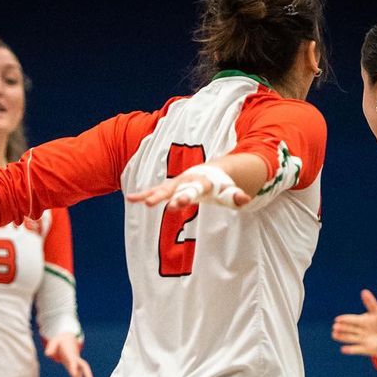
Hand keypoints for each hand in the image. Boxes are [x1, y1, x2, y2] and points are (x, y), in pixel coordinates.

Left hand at [45, 332, 94, 376]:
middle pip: (84, 367)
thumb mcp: (54, 342)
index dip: (73, 367)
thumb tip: (47, 354)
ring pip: (80, 375)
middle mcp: (76, 360)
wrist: (67, 339)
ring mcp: (76, 364)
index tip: (73, 375)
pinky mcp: (74, 367)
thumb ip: (51, 348)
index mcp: (71, 354)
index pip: (73, 361)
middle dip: (87, 375)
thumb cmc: (60, 341)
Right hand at [127, 169, 248, 209]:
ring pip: (161, 189)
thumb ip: (237, 196)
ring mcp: (176, 184)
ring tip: (134, 200)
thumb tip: (246, 199)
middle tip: (151, 203)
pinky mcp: (170, 188)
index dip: (184, 198)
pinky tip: (131, 198)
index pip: (192, 191)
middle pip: (173, 190)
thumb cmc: (221, 185)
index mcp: (200, 183)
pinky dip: (143, 194)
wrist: (212, 171)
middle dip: (162, 196)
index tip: (176, 205)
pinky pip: (155, 191)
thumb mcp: (230, 192)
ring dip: (149, 194)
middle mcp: (185, 181)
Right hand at [332, 290, 376, 355]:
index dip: (345, 319)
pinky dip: (350, 350)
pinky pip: (356, 349)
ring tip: (334, 334)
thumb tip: (364, 291)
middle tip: (335, 327)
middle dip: (342, 328)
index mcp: (362, 321)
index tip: (337, 319)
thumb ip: (370, 303)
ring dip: (342, 337)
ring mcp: (361, 340)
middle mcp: (359, 331)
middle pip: (349, 329)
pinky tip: (343, 349)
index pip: (352, 319)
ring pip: (350, 338)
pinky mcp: (364, 349)